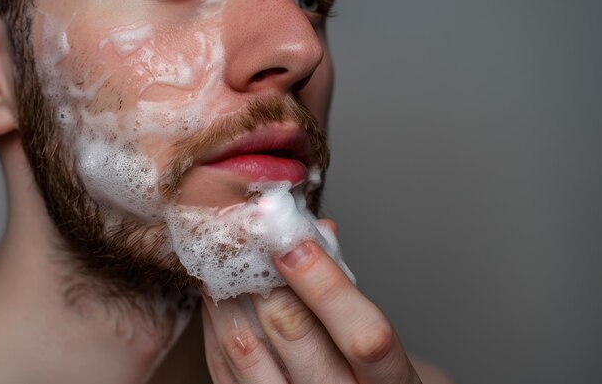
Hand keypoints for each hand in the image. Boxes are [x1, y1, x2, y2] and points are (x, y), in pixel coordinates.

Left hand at [201, 220, 421, 383]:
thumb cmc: (366, 372)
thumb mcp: (374, 334)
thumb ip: (346, 288)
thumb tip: (319, 232)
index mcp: (385, 382)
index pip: (363, 336)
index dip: (326, 286)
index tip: (296, 244)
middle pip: (293, 331)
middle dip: (267, 276)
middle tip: (247, 236)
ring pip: (245, 347)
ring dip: (230, 293)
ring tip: (224, 257)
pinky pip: (222, 366)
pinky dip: (216, 324)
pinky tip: (218, 295)